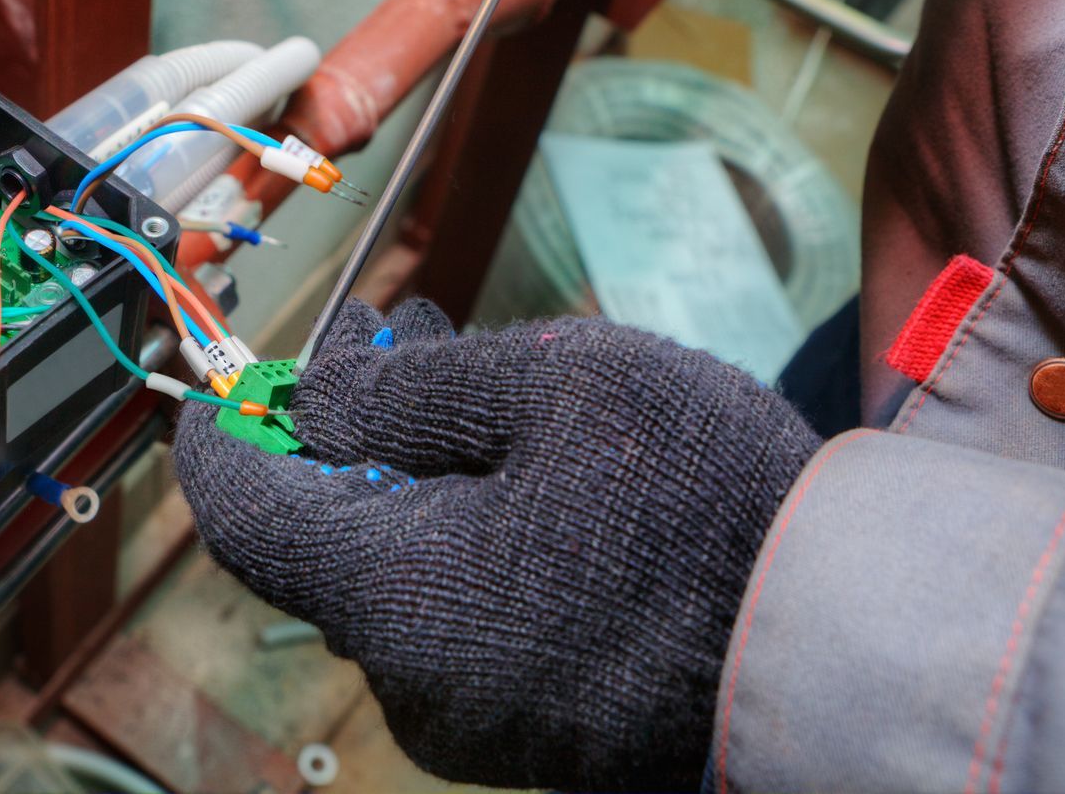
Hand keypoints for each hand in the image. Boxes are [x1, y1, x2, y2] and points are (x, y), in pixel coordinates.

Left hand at [172, 299, 820, 791]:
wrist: (844, 638)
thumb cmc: (702, 497)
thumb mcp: (548, 387)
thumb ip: (403, 393)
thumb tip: (309, 400)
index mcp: (396, 596)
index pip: (242, 518)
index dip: (220, 437)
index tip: (225, 382)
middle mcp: (414, 680)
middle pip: (323, 540)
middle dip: (343, 430)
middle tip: (393, 336)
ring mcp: (475, 718)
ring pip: (396, 575)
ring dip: (409, 474)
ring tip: (470, 379)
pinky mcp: (531, 729)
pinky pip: (457, 622)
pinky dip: (460, 538)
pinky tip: (515, 470)